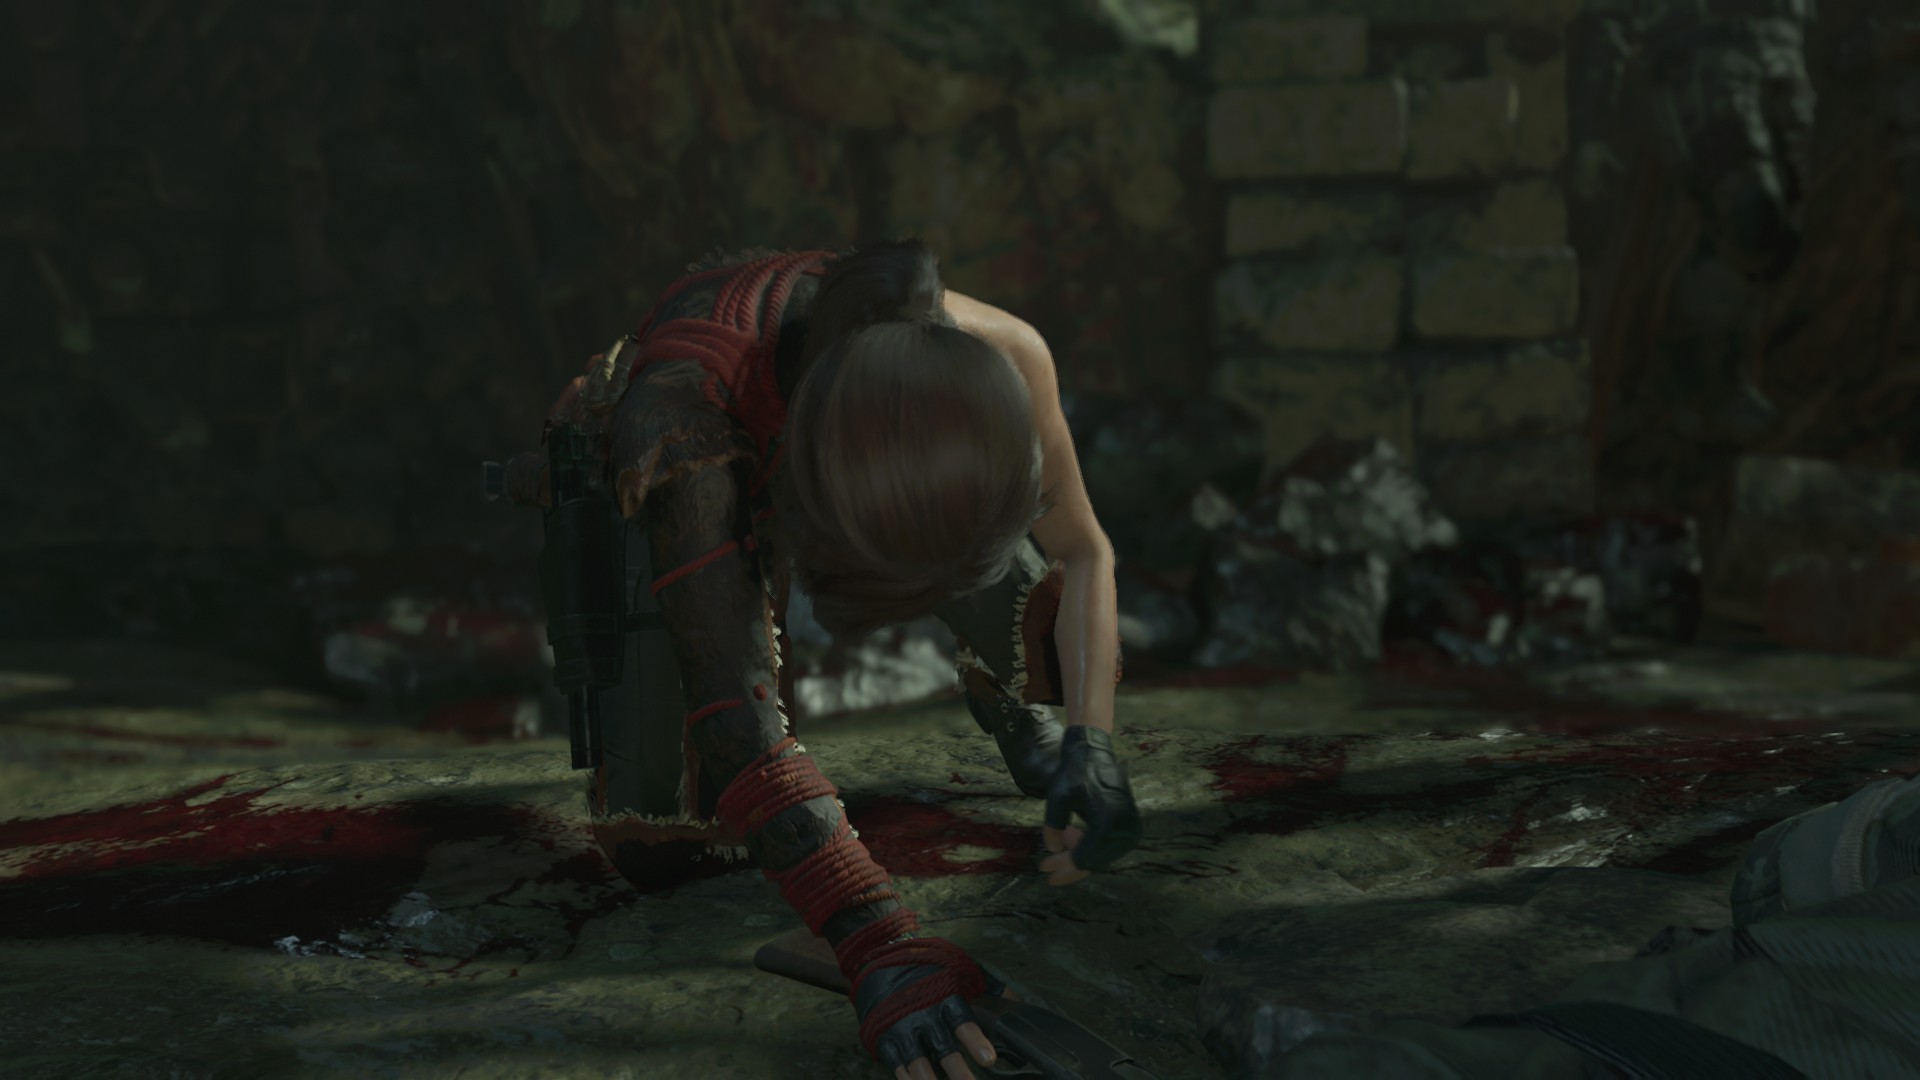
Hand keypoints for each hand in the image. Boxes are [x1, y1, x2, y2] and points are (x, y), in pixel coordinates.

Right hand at [854, 952, 1012, 1079]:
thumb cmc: (930, 975)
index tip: (989, 1060)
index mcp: (946, 998)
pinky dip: (906, 1079)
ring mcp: (903, 1029)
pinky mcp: (886, 1040)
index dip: (976, 1041)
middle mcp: (925, 1015)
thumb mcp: (959, 973)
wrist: (882, 965)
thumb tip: (1016, 1004)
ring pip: (918, 1062)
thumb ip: (988, 990)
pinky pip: (897, 1065)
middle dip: (957, 1070)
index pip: (964, 1022)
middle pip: (943, 1048)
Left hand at [1040, 725, 1142, 885]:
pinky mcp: (1131, 826)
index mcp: (1109, 824)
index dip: (1064, 867)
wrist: (1095, 751)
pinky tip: (1074, 833)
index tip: (1045, 870)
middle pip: (1094, 861)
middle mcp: (1126, 830)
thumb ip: (1053, 828)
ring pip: (1101, 856)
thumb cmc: (1075, 772)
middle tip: (1046, 863)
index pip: (1085, 858)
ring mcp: (1131, 829)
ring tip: (1064, 833)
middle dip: (1070, 862)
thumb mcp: (1057, 799)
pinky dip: (1090, 845)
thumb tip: (1054, 850)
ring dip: (1080, 852)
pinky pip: (1108, 846)